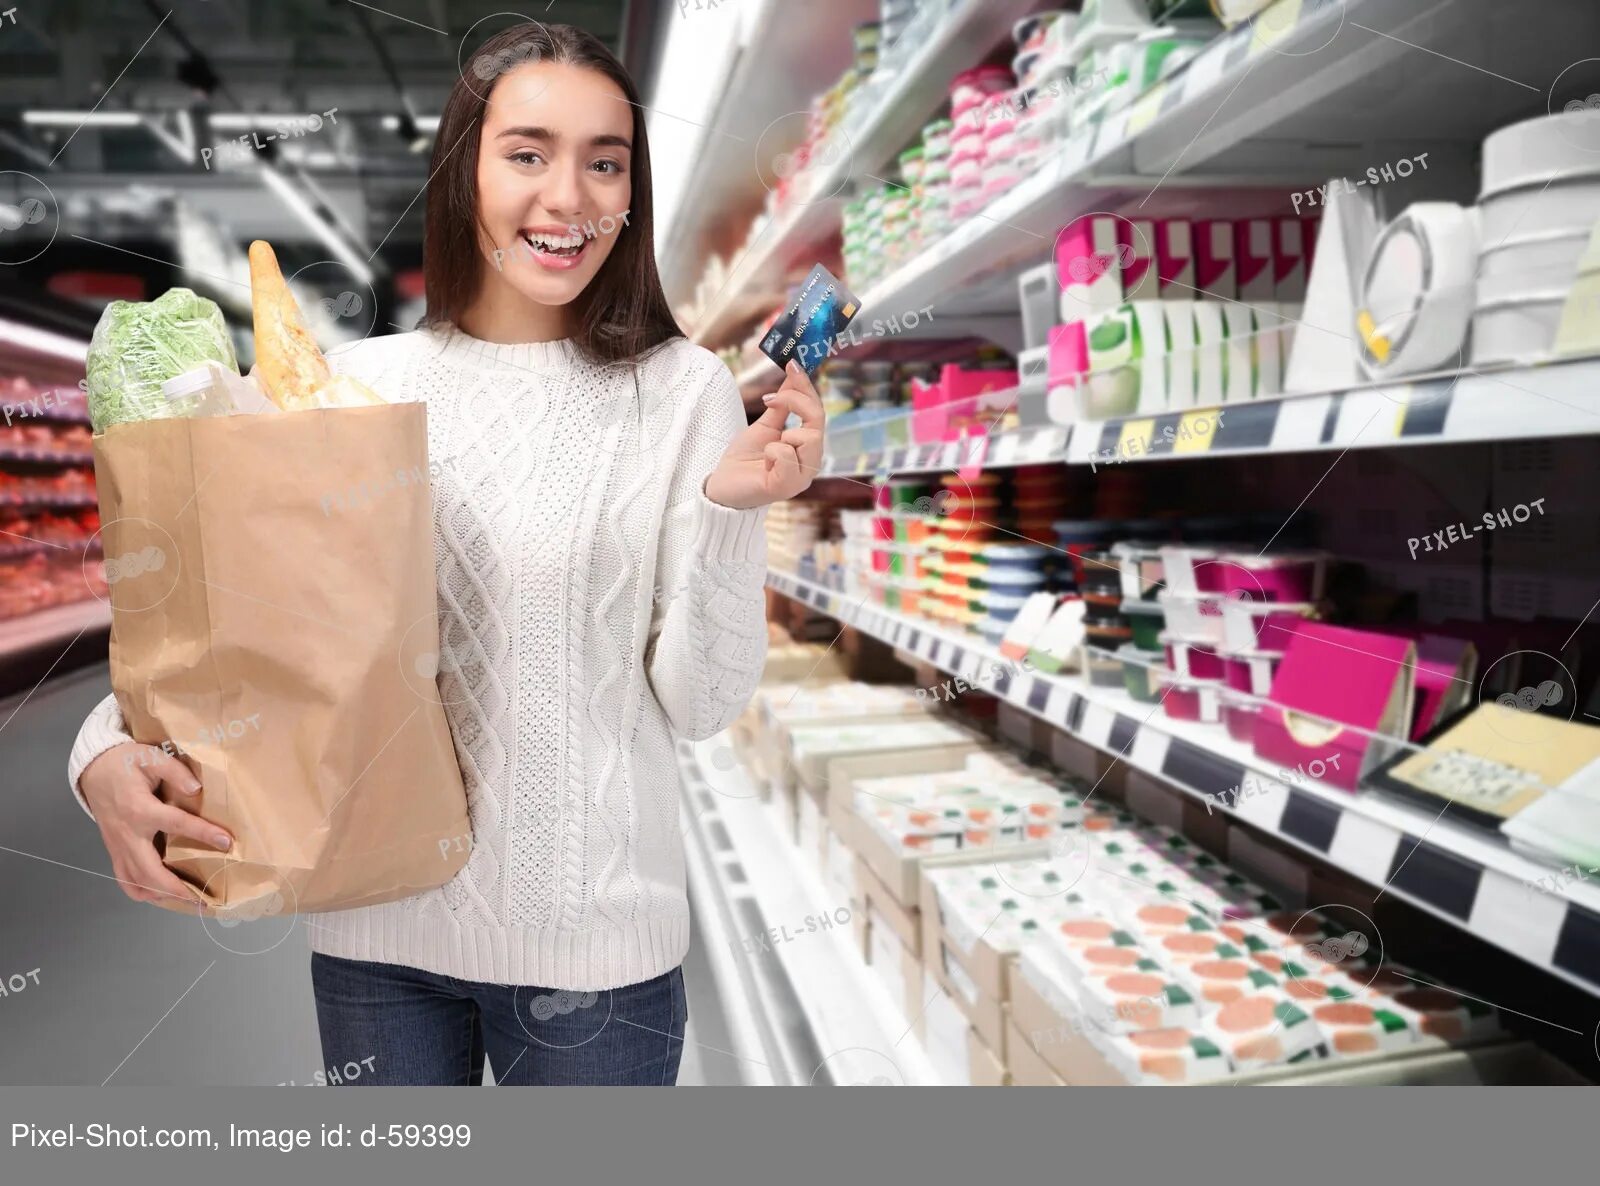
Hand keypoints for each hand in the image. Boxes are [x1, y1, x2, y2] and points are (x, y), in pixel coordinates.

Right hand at [78, 744, 232, 908]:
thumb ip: (175, 772)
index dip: (203, 834)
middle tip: (204, 898)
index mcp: (140, 809)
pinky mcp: (114, 852)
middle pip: (150, 871)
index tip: (227, 843)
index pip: (177, 824)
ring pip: (136, 882)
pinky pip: (125, 880)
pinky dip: (142, 892)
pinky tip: (162, 894)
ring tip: (188, 901)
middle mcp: (128, 834)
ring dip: (161, 895)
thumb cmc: (125, 763)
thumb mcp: (151, 756)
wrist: (94, 770)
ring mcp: (119, 846)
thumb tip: (196, 789)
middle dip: (177, 889)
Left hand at [704, 361, 824, 509]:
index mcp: (808, 449)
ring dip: (782, 435)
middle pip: (818, 421)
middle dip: (794, 402)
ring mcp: (801, 477)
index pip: (818, 412)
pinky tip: (764, 464)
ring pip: (808, 438)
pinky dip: (772, 453)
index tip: (792, 364)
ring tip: (767, 448)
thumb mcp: (765, 425)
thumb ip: (783, 405)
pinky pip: (786, 455)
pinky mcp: (786, 487)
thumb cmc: (744, 459)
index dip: (806, 387)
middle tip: (770, 400)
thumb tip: (793, 375)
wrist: (722, 486)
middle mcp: (810, 463)